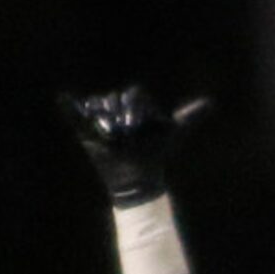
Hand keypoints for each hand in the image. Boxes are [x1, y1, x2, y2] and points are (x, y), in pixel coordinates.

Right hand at [58, 86, 208, 205]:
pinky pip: (77, 114)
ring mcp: (101, 117)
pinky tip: (64, 98)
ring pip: (100, 107)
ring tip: (112, 139)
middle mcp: (117, 107)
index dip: (136, 111)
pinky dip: (69, 107)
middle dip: (121, 118)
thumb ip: (189, 117)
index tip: (139, 128)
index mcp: (135, 103)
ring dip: (105, 121)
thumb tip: (211, 103)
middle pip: (115, 100)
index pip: (133, 95)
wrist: (137, 178)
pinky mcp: (87, 129)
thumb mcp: (174, 133)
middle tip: (126, 138)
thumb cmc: (156, 154)